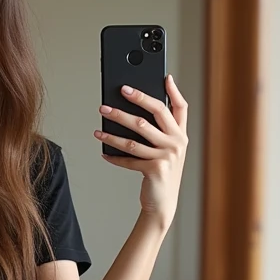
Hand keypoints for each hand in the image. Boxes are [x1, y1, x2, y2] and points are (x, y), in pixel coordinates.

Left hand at [94, 74, 187, 231]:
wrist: (163, 203)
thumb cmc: (160, 172)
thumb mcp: (165, 151)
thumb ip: (158, 132)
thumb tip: (132, 111)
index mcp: (181, 135)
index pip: (181, 107)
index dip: (174, 91)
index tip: (164, 76)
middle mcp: (177, 143)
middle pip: (156, 113)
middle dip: (137, 98)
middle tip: (120, 90)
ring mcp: (167, 156)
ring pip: (136, 135)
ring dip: (114, 129)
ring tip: (99, 124)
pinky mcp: (155, 170)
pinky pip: (129, 158)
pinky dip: (114, 156)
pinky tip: (103, 151)